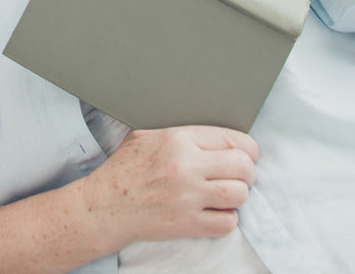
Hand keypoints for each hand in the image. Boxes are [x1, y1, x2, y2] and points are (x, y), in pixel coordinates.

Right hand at [82, 126, 257, 245]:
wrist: (106, 205)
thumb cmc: (126, 168)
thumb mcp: (147, 134)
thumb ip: (179, 130)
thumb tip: (209, 130)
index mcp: (178, 138)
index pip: (232, 138)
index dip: (247, 148)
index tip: (247, 155)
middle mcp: (187, 166)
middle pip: (243, 166)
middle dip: (248, 172)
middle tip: (241, 176)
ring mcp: (188, 197)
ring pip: (240, 194)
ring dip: (238, 196)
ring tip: (228, 194)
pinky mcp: (188, 224)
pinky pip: (227, 223)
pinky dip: (227, 219)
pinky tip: (216, 212)